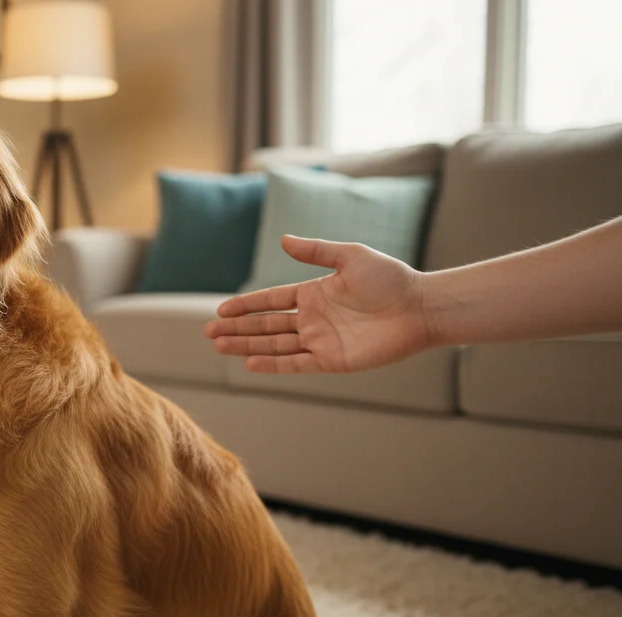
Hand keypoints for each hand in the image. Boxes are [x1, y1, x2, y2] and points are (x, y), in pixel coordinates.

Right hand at [204, 236, 433, 372]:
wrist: (420, 308)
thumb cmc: (391, 279)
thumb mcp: (350, 257)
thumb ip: (316, 251)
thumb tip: (283, 239)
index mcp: (313, 293)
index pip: (270, 301)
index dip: (245, 306)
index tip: (221, 310)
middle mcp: (312, 319)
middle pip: (266, 325)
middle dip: (237, 329)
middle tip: (209, 332)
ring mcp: (320, 340)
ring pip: (274, 345)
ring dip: (246, 345)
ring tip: (219, 346)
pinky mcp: (331, 360)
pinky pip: (295, 363)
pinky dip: (273, 365)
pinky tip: (250, 363)